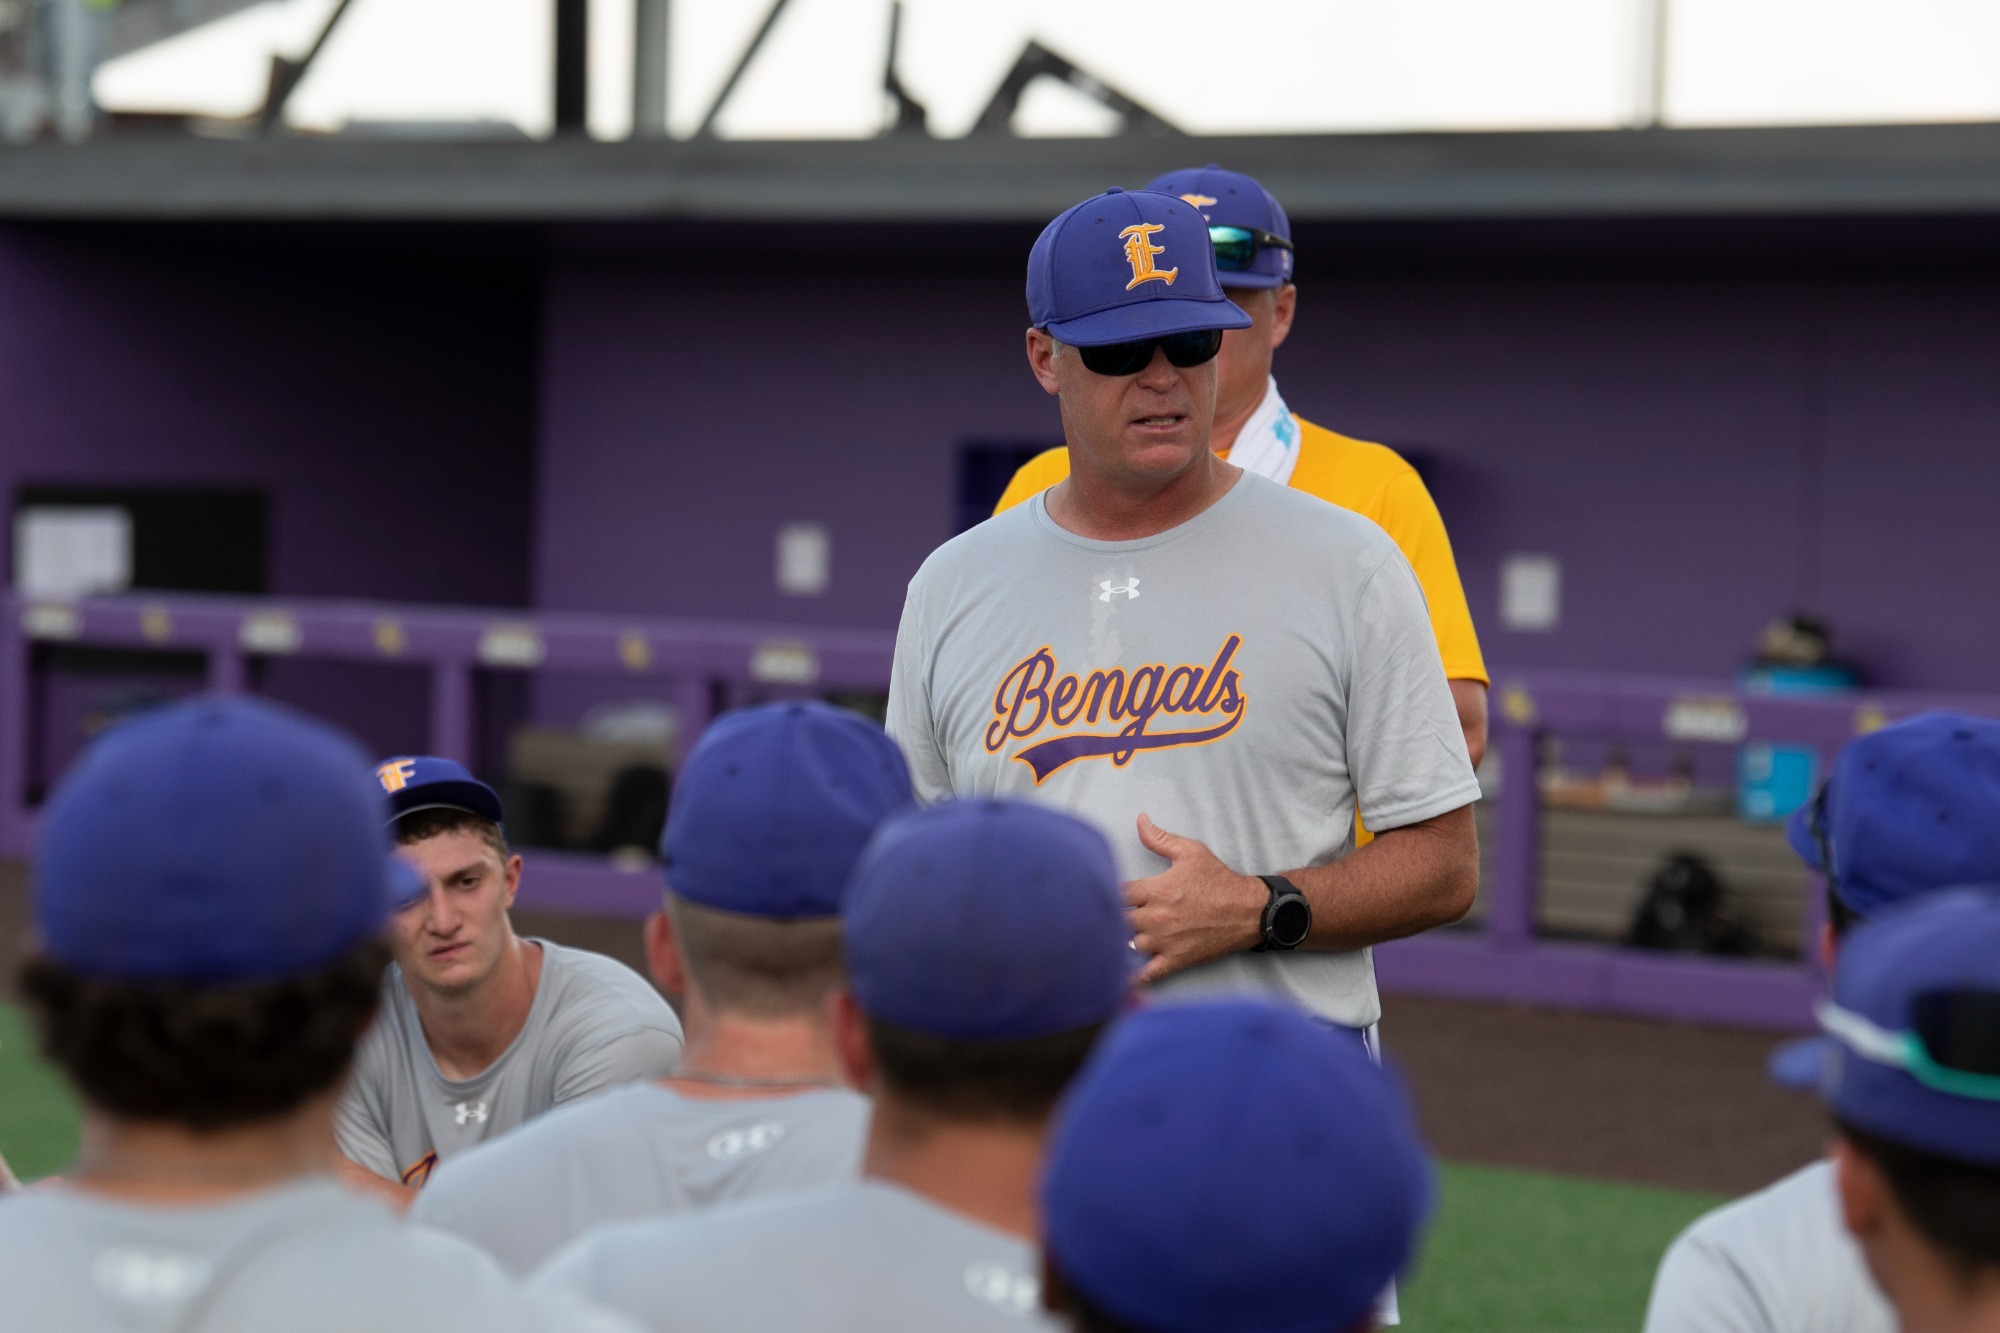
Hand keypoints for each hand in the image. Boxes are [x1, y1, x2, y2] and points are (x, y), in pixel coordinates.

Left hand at [1124, 814, 1265, 983]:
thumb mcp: (1191, 852)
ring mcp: (1165, 941)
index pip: (1117, 893)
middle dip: (1114, 916)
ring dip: (1124, 940)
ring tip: (1121, 935)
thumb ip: (1160, 838)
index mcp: (1156, 890)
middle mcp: (1156, 918)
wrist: (1249, 911)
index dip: (1109, 892)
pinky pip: (1148, 973)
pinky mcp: (1176, 960)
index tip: (1107, 892)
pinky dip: (1134, 977)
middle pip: (1118, 920)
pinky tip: (1122, 977)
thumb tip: (1140, 820)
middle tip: (1111, 914)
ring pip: (1129, 945)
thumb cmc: (1219, 880)